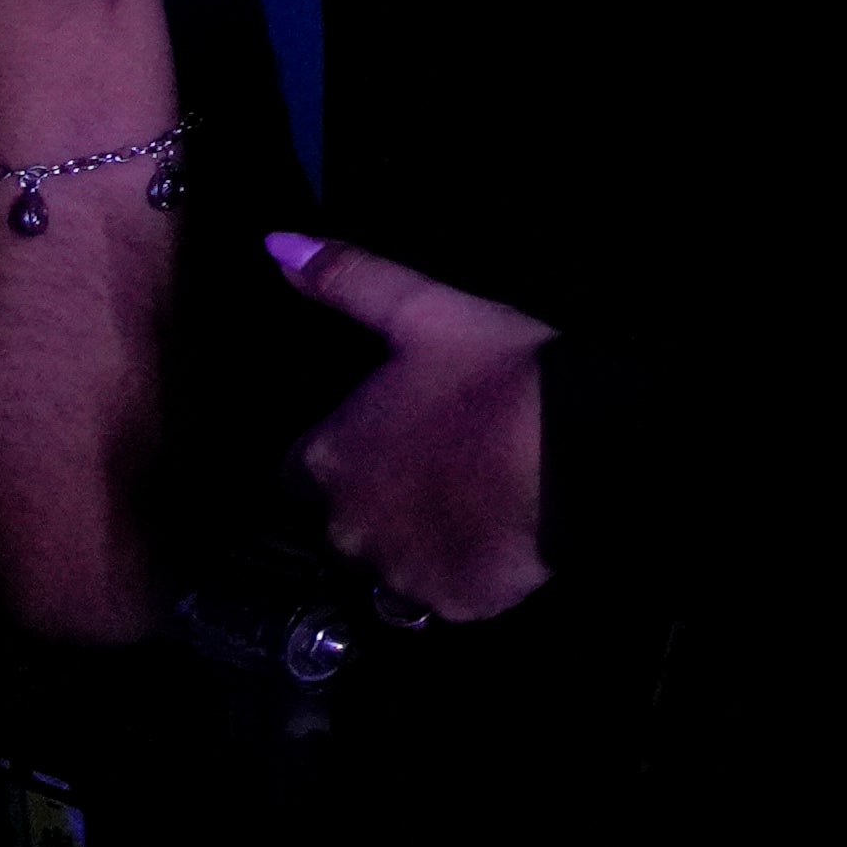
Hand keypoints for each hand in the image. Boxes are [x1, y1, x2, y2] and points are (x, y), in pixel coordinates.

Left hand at [272, 233, 556, 621]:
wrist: (574, 451)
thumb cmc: (493, 375)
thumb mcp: (425, 312)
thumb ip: (348, 281)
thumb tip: (272, 243)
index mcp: (331, 455)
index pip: (299, 468)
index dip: (340, 451)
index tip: (382, 436)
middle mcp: (347, 524)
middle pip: (342, 522)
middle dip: (375, 502)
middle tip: (435, 470)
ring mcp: (400, 572)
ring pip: (392, 564)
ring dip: (416, 542)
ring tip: (470, 509)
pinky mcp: (453, 604)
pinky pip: (444, 597)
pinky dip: (461, 576)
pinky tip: (496, 542)